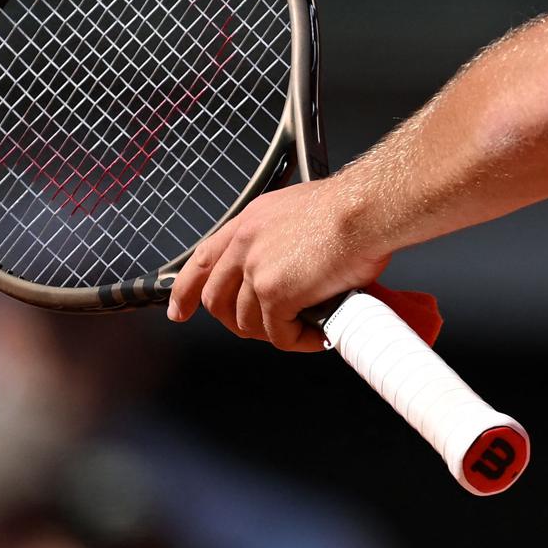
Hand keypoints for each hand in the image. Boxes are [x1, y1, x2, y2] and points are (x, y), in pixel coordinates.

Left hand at [166, 179, 388, 351]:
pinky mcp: (276, 294)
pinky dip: (299, 341)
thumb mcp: (302, 211)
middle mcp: (246, 244)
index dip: (186, 290)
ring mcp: (257, 270)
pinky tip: (317, 334)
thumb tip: (296, 269)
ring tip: (303, 331)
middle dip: (235, 324)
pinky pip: (280, 334)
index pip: (203, 260)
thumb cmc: (353, 206)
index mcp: (250, 221)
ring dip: (275, 333)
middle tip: (262, 331)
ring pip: (248, 322)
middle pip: (217, 300)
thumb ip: (285, 240)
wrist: (368, 209)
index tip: (180, 310)